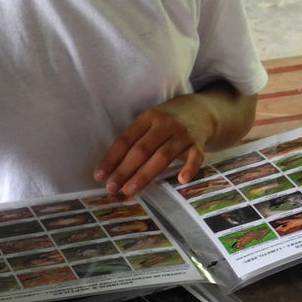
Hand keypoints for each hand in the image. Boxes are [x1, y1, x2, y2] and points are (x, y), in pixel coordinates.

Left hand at [94, 98, 210, 196]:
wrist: (201, 111)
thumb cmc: (167, 122)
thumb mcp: (150, 122)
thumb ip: (135, 141)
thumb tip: (111, 170)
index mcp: (148, 117)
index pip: (126, 140)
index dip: (111, 158)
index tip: (100, 176)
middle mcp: (165, 124)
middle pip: (142, 149)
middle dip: (124, 170)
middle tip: (112, 188)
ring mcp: (183, 134)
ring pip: (163, 155)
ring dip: (145, 174)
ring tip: (130, 190)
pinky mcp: (198, 144)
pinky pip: (195, 157)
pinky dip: (190, 168)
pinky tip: (181, 180)